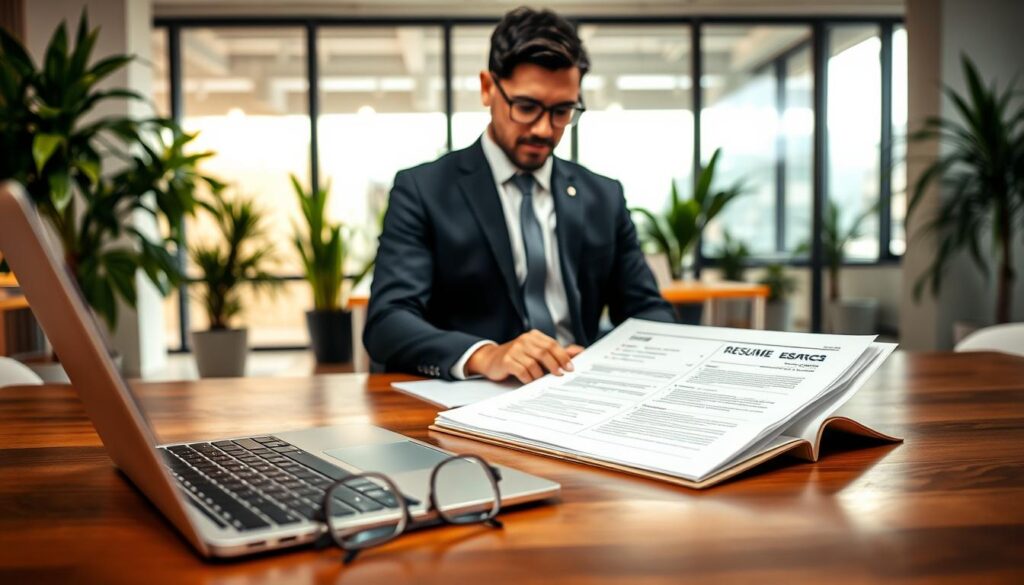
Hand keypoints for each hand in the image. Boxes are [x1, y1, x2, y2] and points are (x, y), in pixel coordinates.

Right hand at [465, 330, 583, 383]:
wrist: (491, 359)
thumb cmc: (517, 356)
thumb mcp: (537, 351)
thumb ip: (557, 351)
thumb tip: (580, 351)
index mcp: (533, 336)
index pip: (552, 344)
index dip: (562, 356)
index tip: (570, 367)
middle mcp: (524, 340)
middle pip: (544, 352)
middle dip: (555, 365)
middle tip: (560, 375)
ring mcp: (514, 350)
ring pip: (533, 364)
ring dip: (540, 374)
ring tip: (541, 379)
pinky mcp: (506, 361)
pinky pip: (522, 371)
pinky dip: (528, 378)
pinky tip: (529, 381)